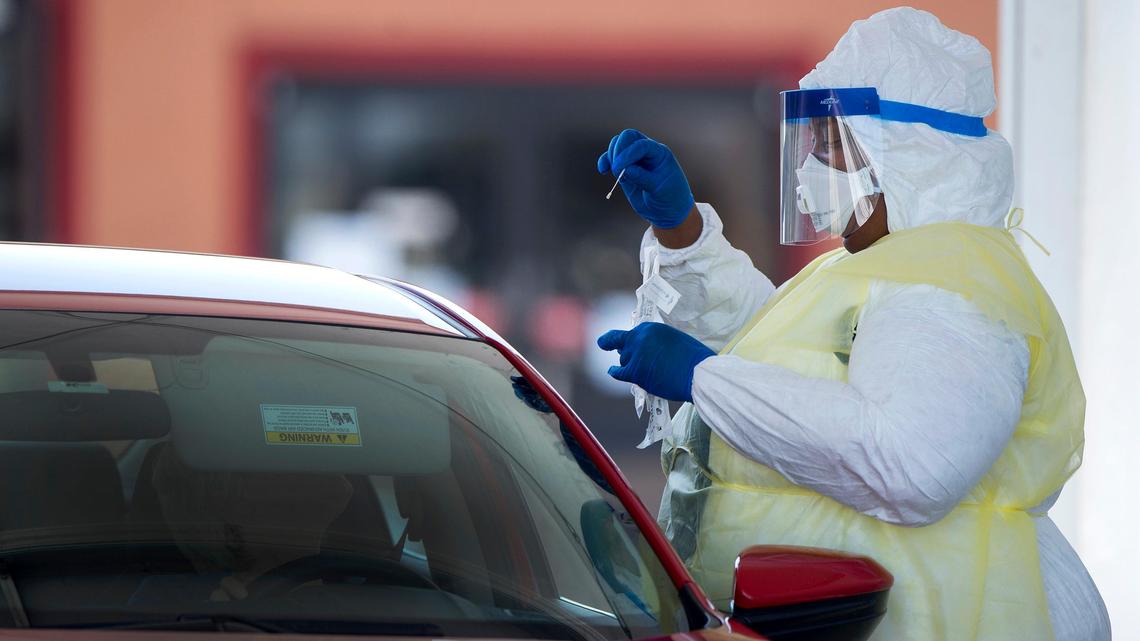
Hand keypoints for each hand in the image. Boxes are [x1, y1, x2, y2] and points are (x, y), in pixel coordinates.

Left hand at [596, 322, 714, 402]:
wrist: (697, 373)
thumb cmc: (692, 358)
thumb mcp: (673, 339)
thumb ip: (656, 342)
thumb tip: (643, 352)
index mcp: (650, 328)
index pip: (632, 333)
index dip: (625, 339)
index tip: (617, 342)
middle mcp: (639, 338)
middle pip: (625, 347)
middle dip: (627, 353)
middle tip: (628, 357)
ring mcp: (636, 355)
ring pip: (624, 361)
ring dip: (629, 365)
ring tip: (643, 371)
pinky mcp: (635, 372)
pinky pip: (619, 373)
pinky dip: (615, 372)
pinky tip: (611, 371)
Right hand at [597, 129, 694, 228]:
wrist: (668, 211)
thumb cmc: (669, 198)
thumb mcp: (659, 189)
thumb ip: (642, 178)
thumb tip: (625, 170)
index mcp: (659, 153)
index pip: (641, 145)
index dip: (628, 154)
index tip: (619, 170)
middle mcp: (647, 152)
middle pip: (628, 137)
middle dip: (618, 150)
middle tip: (617, 170)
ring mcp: (635, 159)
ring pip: (618, 145)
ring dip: (611, 156)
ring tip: (617, 175)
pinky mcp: (625, 168)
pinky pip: (611, 158)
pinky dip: (605, 161)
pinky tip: (603, 170)